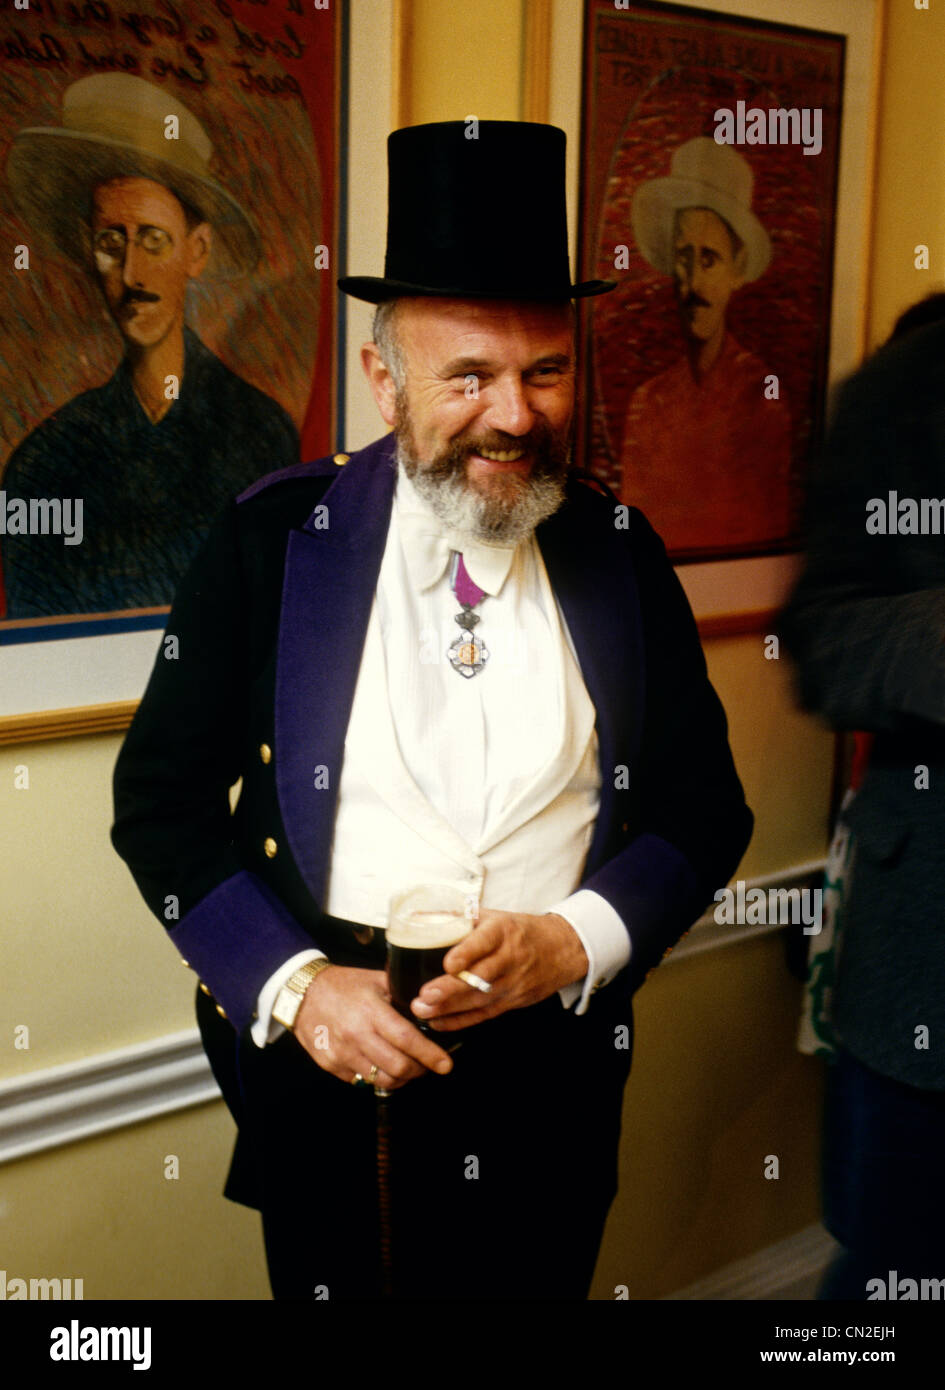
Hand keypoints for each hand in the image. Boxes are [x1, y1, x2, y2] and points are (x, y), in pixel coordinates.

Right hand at [292, 965, 453, 1088]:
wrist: (302, 993)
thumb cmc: (343, 984)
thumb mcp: (376, 980)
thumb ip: (403, 993)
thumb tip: (433, 1005)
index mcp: (371, 1012)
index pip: (407, 1040)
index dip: (430, 1055)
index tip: (446, 1064)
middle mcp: (356, 1035)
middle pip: (397, 1067)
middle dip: (419, 1070)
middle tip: (426, 1065)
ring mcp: (341, 1054)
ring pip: (381, 1080)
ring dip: (399, 1078)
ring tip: (405, 1067)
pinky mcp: (330, 1065)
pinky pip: (361, 1080)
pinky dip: (374, 1075)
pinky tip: (378, 1062)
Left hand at [411, 911, 587, 1031]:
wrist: (562, 949)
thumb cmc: (520, 930)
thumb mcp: (495, 915)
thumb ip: (461, 917)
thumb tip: (420, 915)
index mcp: (503, 930)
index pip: (485, 942)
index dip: (467, 953)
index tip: (448, 963)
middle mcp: (510, 957)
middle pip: (481, 977)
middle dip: (451, 988)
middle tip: (425, 995)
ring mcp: (514, 982)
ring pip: (481, 999)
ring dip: (449, 1008)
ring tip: (423, 1011)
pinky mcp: (514, 1001)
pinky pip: (485, 1014)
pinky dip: (461, 1021)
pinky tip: (439, 1022)